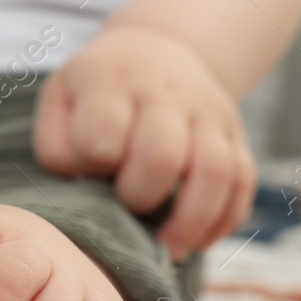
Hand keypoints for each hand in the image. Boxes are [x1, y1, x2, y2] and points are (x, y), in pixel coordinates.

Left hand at [33, 25, 255, 259]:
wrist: (158, 50)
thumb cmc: (97, 90)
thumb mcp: (60, 99)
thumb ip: (57, 145)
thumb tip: (84, 183)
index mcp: (111, 84)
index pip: (102, 133)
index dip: (94, 163)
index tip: (90, 170)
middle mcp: (165, 95)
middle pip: (163, 155)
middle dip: (140, 196)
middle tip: (125, 208)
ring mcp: (207, 115)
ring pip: (215, 171)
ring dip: (192, 220)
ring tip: (169, 250)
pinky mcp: (235, 135)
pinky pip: (242, 181)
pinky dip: (225, 218)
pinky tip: (199, 241)